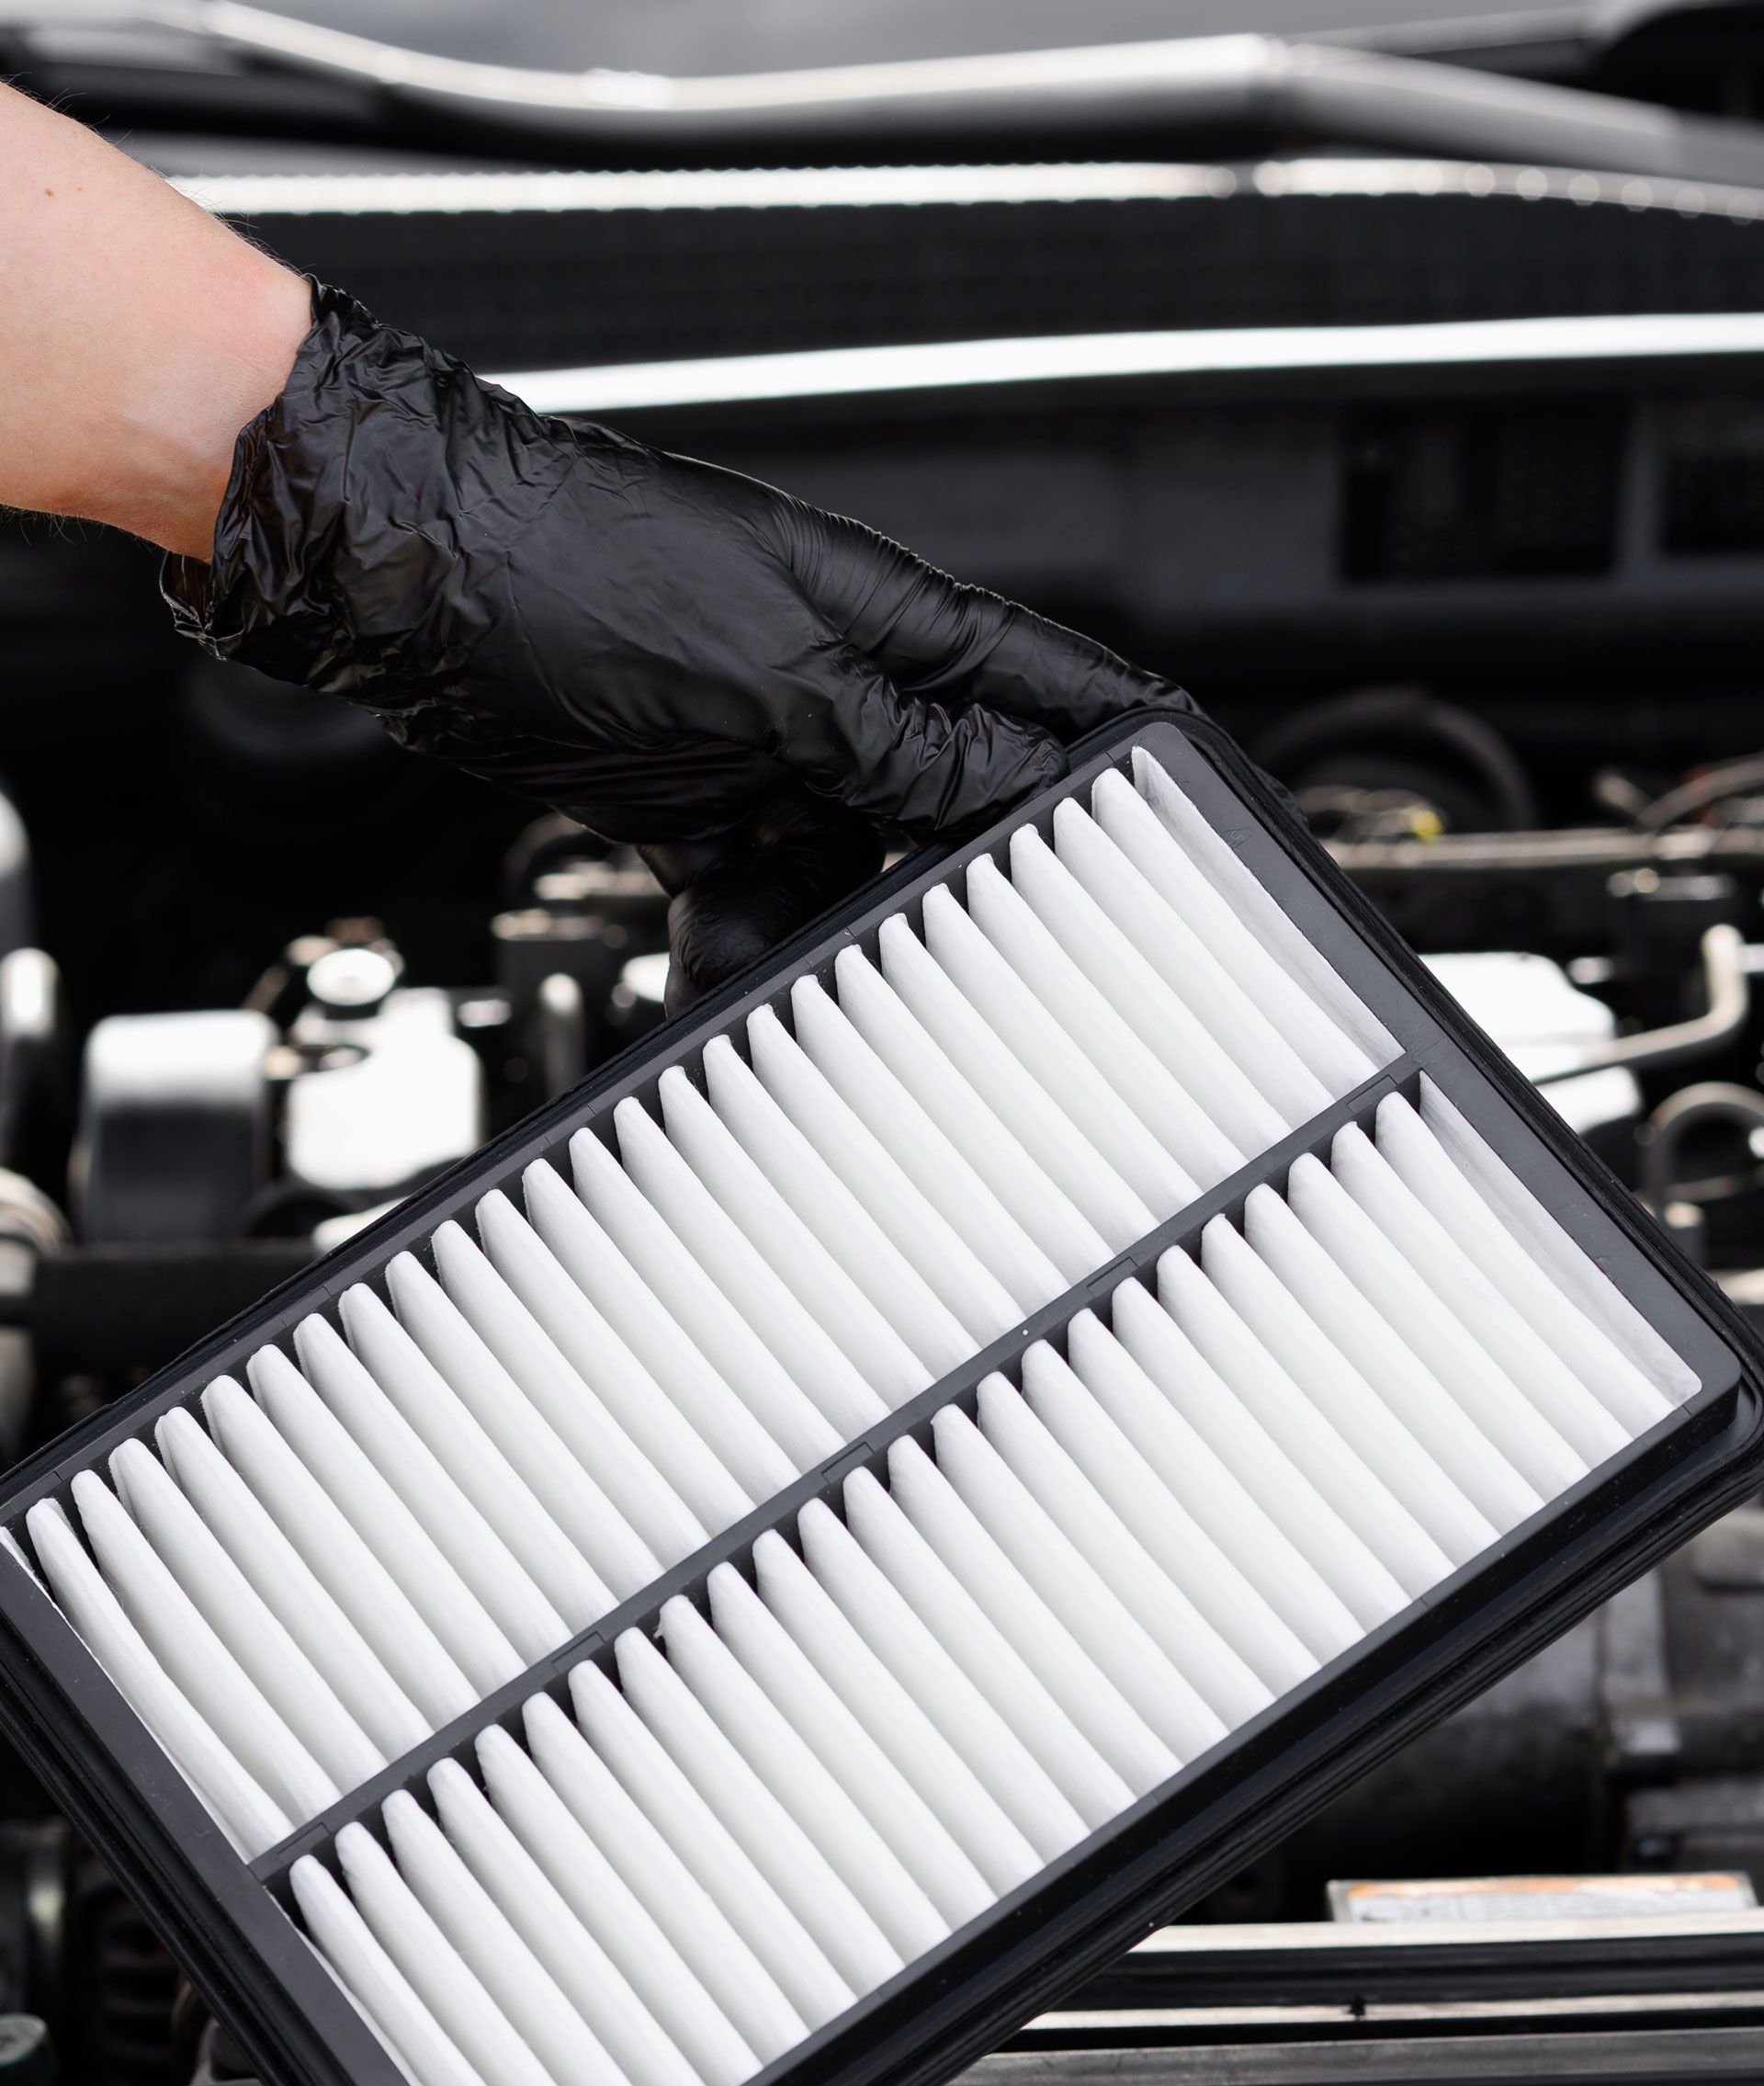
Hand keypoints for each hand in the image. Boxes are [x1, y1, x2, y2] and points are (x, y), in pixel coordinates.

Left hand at [163, 284, 1188, 1005]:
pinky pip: (749, 893)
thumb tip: (1023, 791)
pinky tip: (712, 974)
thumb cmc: (569, 573)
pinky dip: (732, 944)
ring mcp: (767, 734)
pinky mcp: (692, 787)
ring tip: (785, 977)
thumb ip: (911, 752)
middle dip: (949, 901)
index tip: (1188, 854)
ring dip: (818, 938)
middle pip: (953, 809)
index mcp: (897, 618)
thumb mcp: (778, 686)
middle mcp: (845, 676)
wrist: (399, 582)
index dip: (1129, 772)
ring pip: (846, 871)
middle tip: (962, 980)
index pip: (1062, 699)